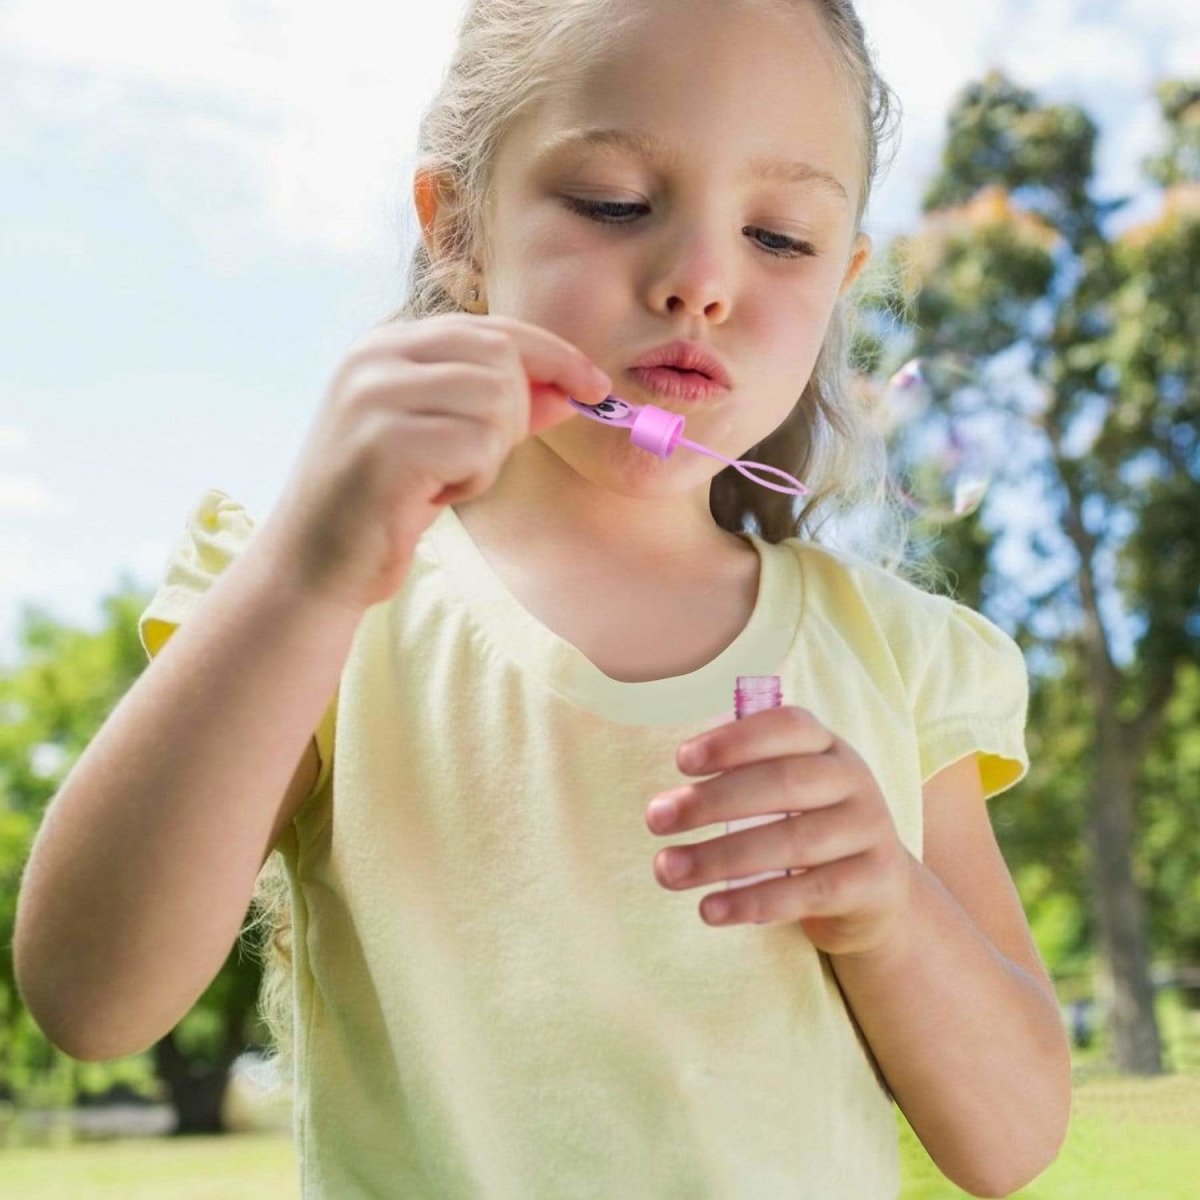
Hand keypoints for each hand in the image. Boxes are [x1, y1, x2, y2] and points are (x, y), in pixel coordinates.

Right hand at [257, 313, 611, 614]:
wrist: (317, 560)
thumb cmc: (386, 499)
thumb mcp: (448, 439)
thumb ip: (505, 407)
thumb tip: (570, 388)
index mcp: (388, 343)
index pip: (493, 328)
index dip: (554, 355)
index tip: (594, 388)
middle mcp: (375, 357)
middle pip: (502, 360)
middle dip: (513, 417)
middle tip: (474, 460)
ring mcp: (375, 396)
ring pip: (496, 403)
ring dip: (489, 455)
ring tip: (444, 479)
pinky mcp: (385, 444)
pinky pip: (477, 447)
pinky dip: (472, 480)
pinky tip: (433, 496)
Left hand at [645, 705, 916, 955]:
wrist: (877, 891)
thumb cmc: (809, 825)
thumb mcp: (788, 788)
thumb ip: (742, 773)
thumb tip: (675, 785)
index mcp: (826, 746)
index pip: (786, 727)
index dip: (733, 740)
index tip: (681, 761)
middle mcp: (853, 780)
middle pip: (783, 783)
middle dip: (712, 801)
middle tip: (655, 819)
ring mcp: (868, 831)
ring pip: (792, 842)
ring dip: (720, 858)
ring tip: (666, 870)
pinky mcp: (872, 884)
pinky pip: (808, 893)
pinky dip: (753, 902)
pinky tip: (708, 909)